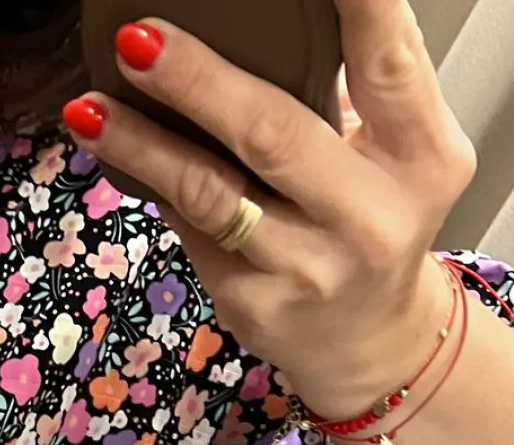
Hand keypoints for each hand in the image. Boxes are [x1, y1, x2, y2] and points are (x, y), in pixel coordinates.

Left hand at [65, 3, 478, 419]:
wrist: (369, 341)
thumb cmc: (375, 220)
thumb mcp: (397, 150)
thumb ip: (355, 88)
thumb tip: (255, 20)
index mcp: (422, 156)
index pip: (387, 61)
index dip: (355, 5)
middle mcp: (368, 217)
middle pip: (273, 133)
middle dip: (198, 81)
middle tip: (140, 38)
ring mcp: (306, 268)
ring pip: (210, 193)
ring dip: (142, 144)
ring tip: (91, 108)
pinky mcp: (252, 302)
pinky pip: (189, 228)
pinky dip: (150, 182)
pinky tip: (113, 150)